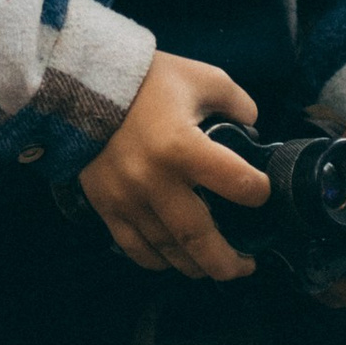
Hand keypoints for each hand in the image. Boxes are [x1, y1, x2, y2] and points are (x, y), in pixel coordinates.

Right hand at [75, 53, 267, 278]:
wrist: (83, 85)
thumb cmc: (147, 80)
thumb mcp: (202, 77)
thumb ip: (237, 102)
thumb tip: (254, 128)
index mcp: (183, 146)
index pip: (236, 183)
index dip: (258, 192)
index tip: (262, 193)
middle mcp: (155, 180)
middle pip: (198, 238)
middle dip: (228, 262)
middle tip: (246, 266)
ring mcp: (128, 199)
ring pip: (168, 250)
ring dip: (196, 265)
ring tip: (216, 266)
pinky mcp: (106, 206)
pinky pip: (135, 248)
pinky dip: (159, 261)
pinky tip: (175, 259)